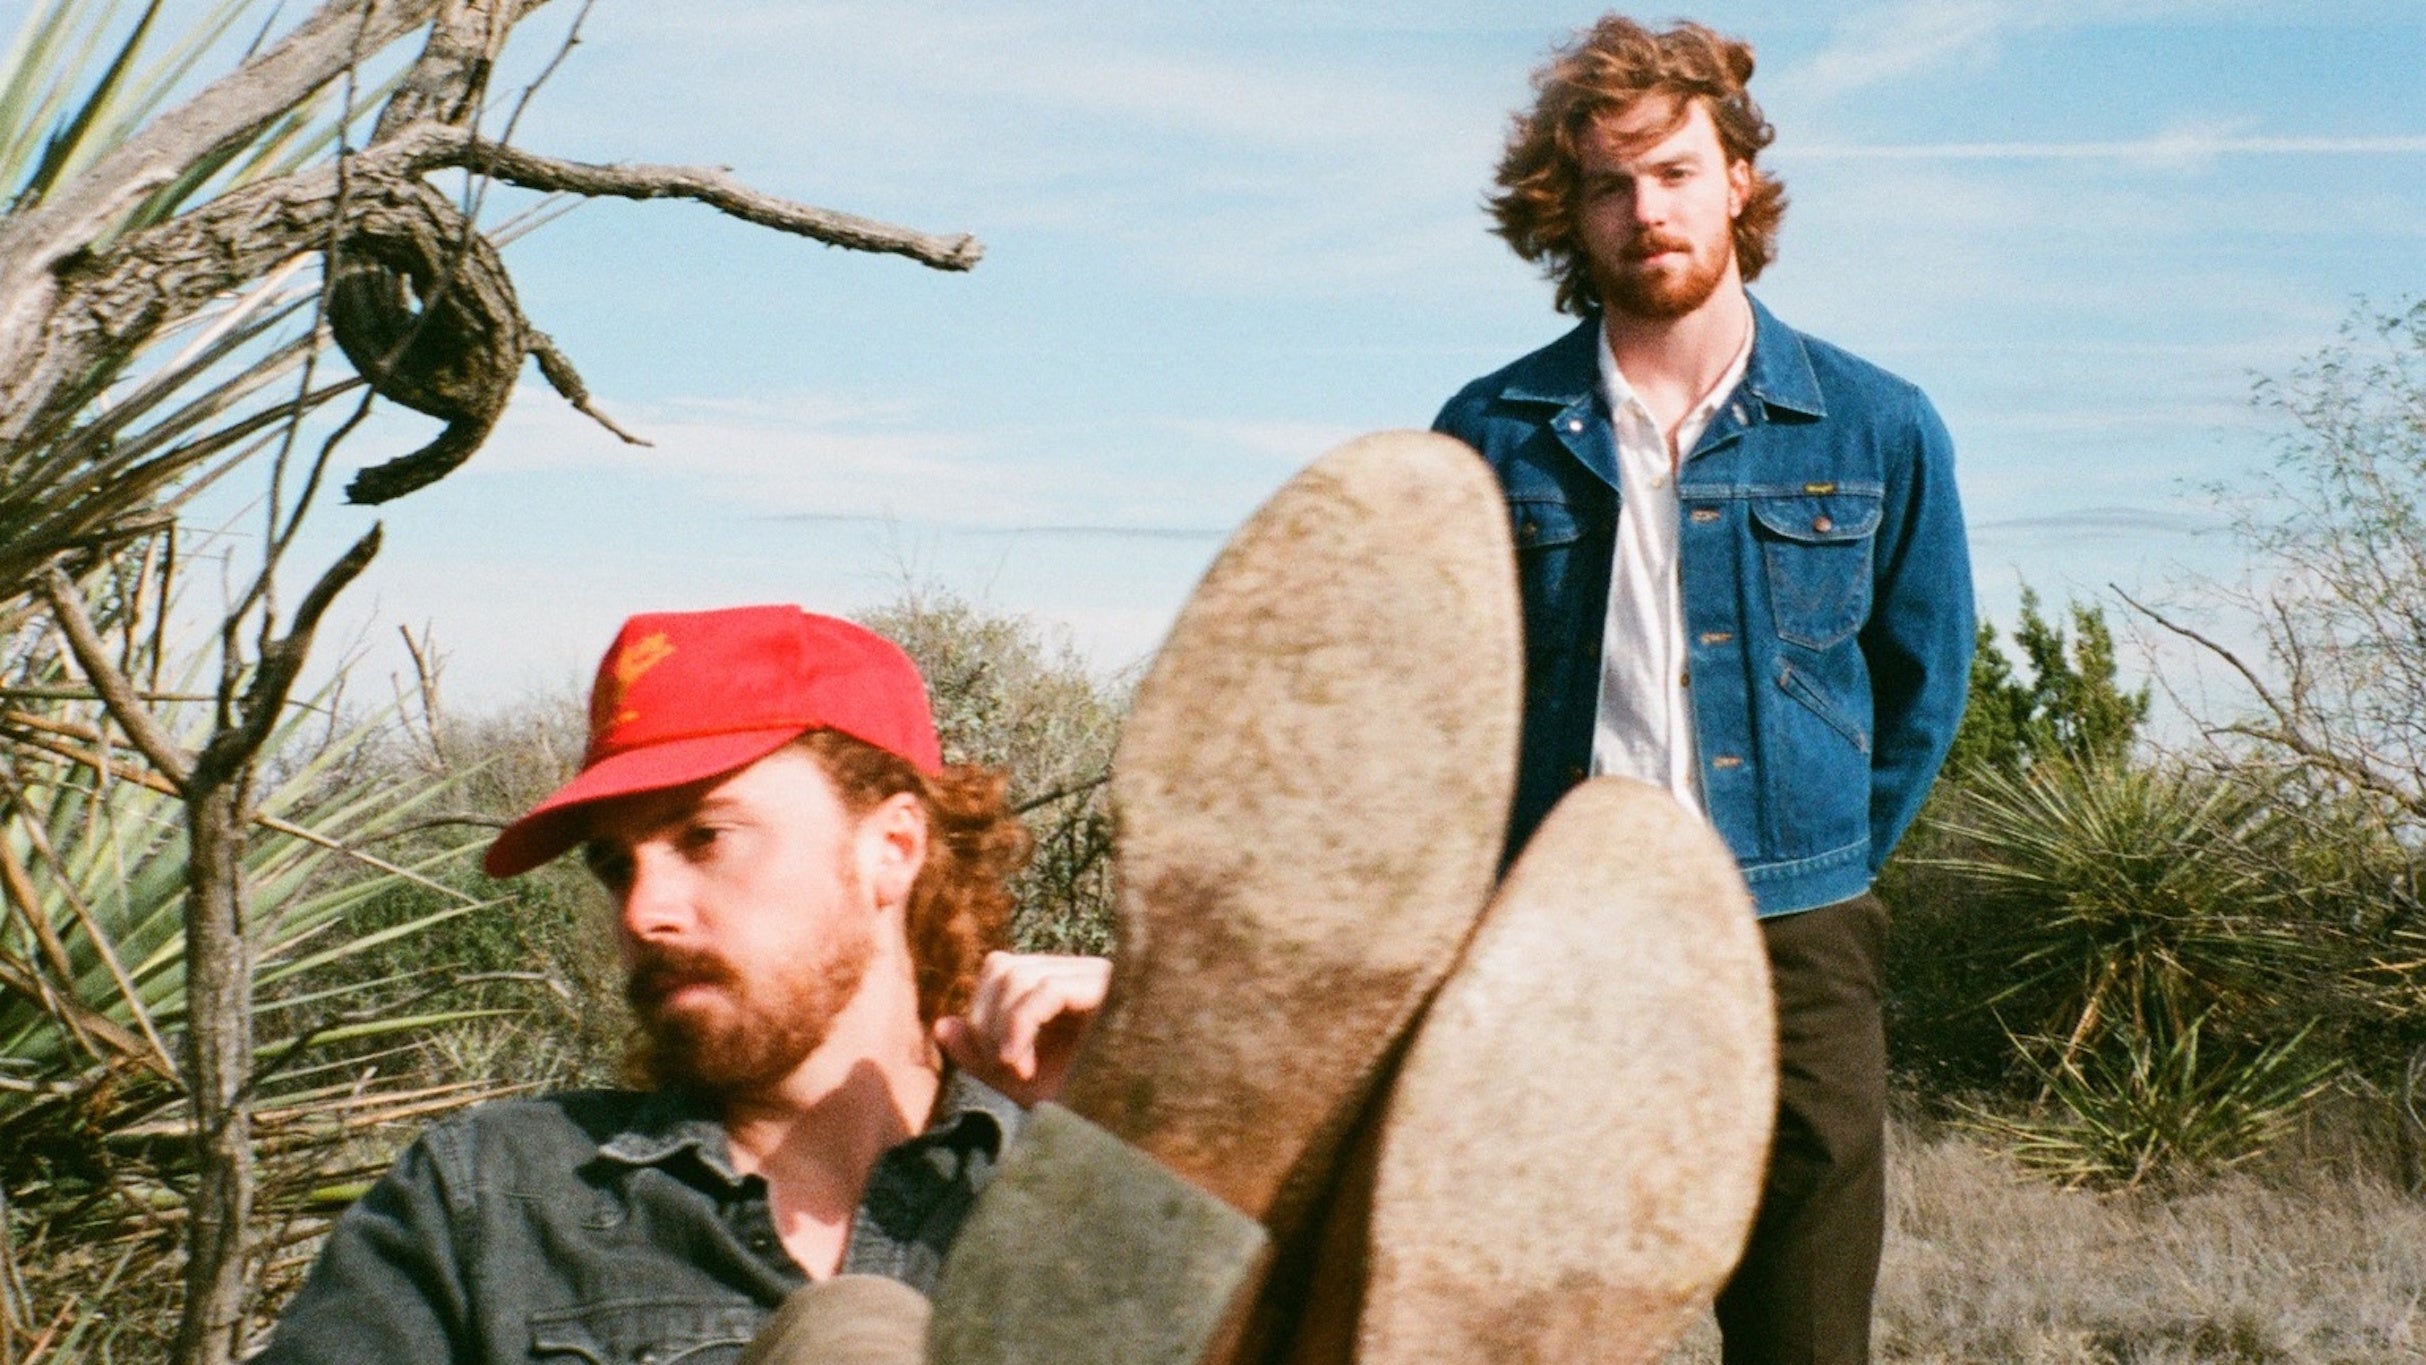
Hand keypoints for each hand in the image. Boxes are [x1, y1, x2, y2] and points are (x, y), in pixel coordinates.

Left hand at [935, 951, 1110, 1107]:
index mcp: (1064, 986)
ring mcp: (1099, 976)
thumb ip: (980, 1057)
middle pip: (1004, 967)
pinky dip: (1019, 1027)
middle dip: (986, 1022)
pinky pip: (1048, 991)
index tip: (995, 1066)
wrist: (1134, 1130)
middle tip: (1004, 1071)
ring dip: (1002, 1029)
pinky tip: (1019, 1066)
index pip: (1002, 969)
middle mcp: (1083, 972)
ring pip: (1019, 976)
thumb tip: (942, 1023)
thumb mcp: (1021, 1084)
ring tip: (1019, 1074)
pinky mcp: (1112, 991)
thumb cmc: (1086, 1106)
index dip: (982, 1014)